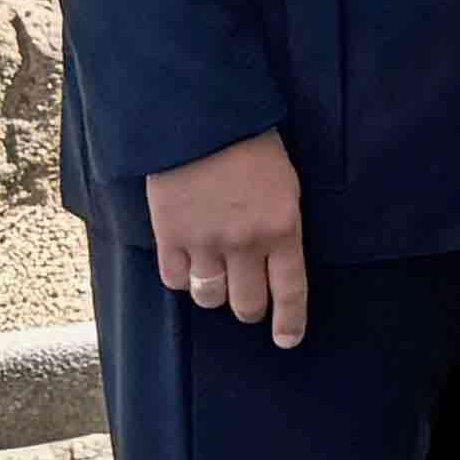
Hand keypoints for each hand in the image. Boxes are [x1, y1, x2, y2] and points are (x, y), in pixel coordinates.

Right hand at [146, 129, 309, 347]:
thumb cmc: (251, 148)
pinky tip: (188, 262)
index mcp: (283, 228)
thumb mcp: (286, 187)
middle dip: (249, 310)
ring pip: (209, 297)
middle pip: (246, 305)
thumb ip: (282, 228)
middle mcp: (245, 242)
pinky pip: (175, 280)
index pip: (290, 291)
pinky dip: (182, 278)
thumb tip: (276, 264)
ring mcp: (204, 241)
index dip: (289, 322)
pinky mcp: (169, 235)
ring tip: (215, 275)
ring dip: (214, 293)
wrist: (202, 120)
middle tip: (248, 304)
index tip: (287, 340)